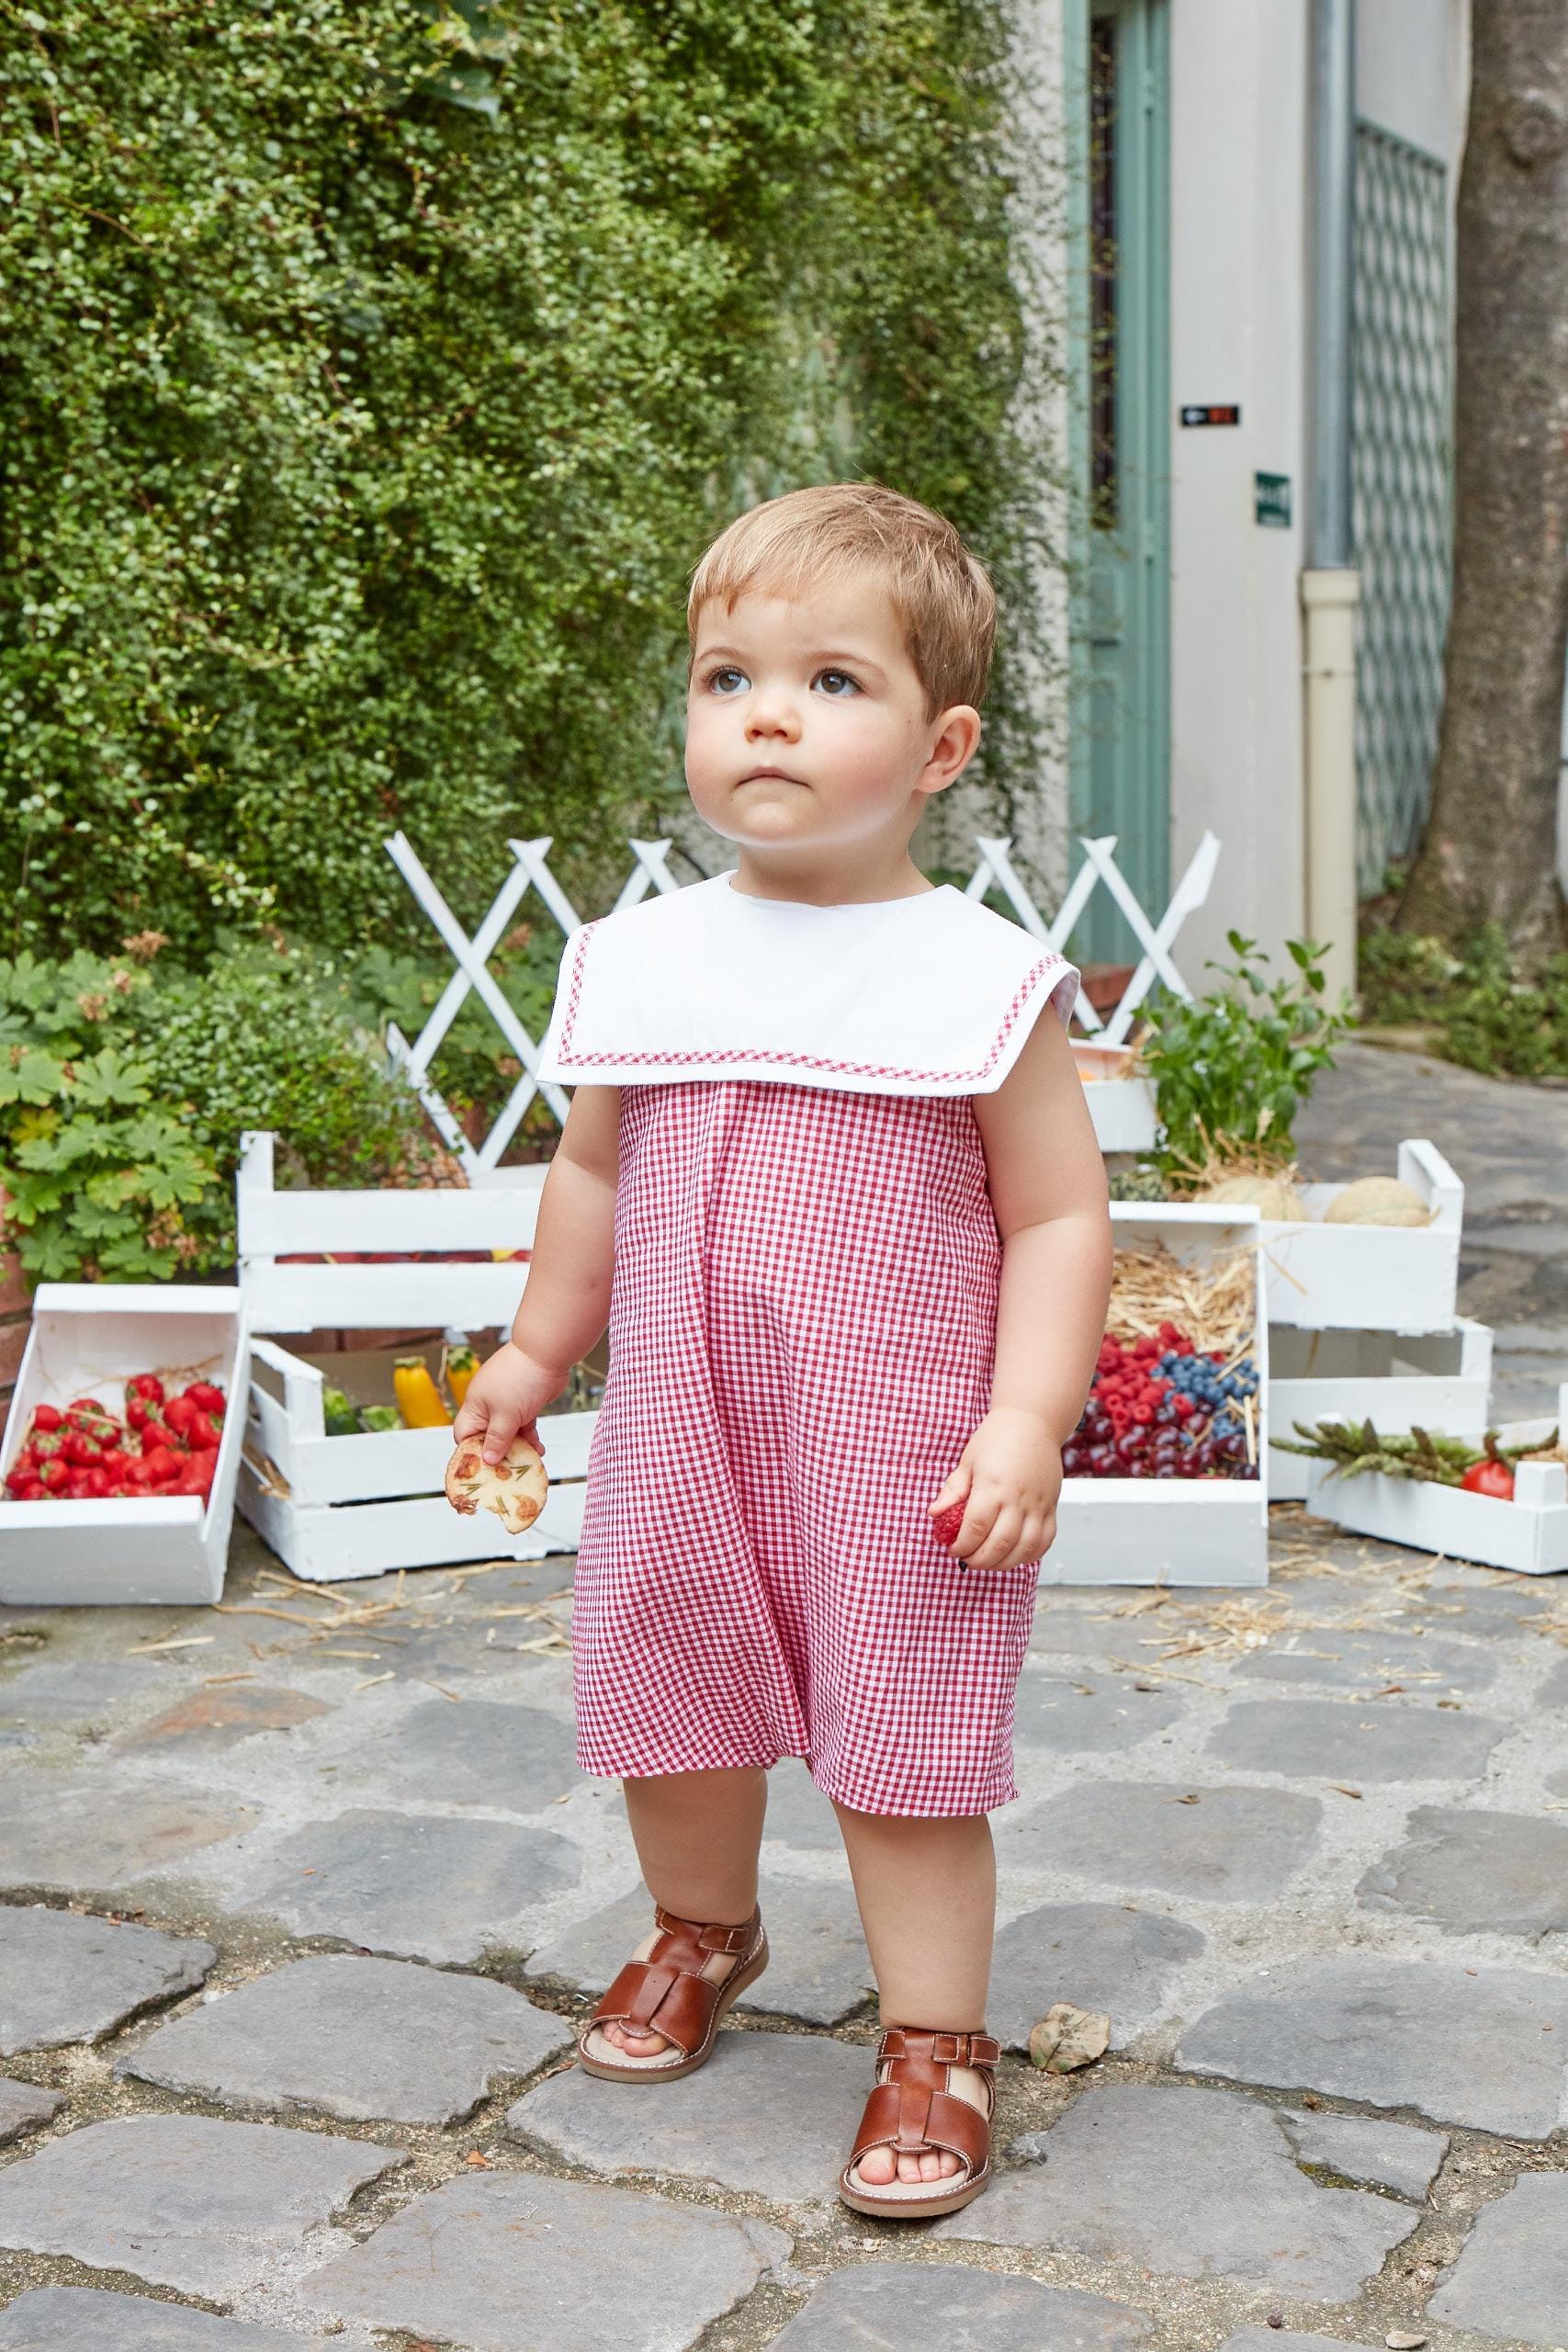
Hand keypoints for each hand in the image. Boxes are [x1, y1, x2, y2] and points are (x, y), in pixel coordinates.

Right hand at [452, 1340, 562, 1466]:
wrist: (548, 1354)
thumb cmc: (520, 1379)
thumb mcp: (506, 1415)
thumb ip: (497, 1439)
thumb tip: (488, 1460)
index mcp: (475, 1405)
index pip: (465, 1435)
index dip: (472, 1452)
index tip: (484, 1469)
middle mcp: (488, 1405)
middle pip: (488, 1437)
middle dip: (499, 1453)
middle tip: (509, 1470)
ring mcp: (508, 1404)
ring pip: (508, 1434)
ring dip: (518, 1447)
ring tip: (529, 1460)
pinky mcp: (525, 1404)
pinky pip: (523, 1427)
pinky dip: (530, 1438)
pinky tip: (539, 1448)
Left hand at [929, 1407, 1062, 1571]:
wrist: (1032, 1421)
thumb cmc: (995, 1439)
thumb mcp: (967, 1461)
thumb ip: (953, 1491)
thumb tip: (934, 1514)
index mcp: (992, 1486)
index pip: (975, 1529)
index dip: (961, 1546)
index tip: (953, 1549)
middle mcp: (1018, 1498)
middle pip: (999, 1544)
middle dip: (980, 1560)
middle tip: (968, 1560)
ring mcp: (1038, 1504)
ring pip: (1025, 1549)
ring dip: (1004, 1564)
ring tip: (988, 1562)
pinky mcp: (1052, 1506)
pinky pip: (1045, 1540)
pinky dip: (1030, 1555)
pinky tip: (1014, 1556)